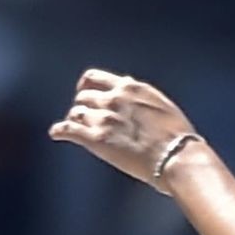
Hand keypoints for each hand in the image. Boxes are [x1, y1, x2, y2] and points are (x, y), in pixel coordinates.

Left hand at [49, 69, 195, 188]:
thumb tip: (128, 90)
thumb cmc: (178, 136)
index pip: (95, 78)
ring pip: (76, 113)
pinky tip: (56, 134)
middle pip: (84, 97)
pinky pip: (69, 130)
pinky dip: (60, 131)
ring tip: (77, 129)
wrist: (177, 157)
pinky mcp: (97, 140)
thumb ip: (140, 97)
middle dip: (83, 107)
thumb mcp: (161, 105)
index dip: (86, 85)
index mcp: (129, 88)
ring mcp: (104, 119)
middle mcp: (113, 99)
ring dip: (75, 121)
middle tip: (85, 118)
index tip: (84, 91)